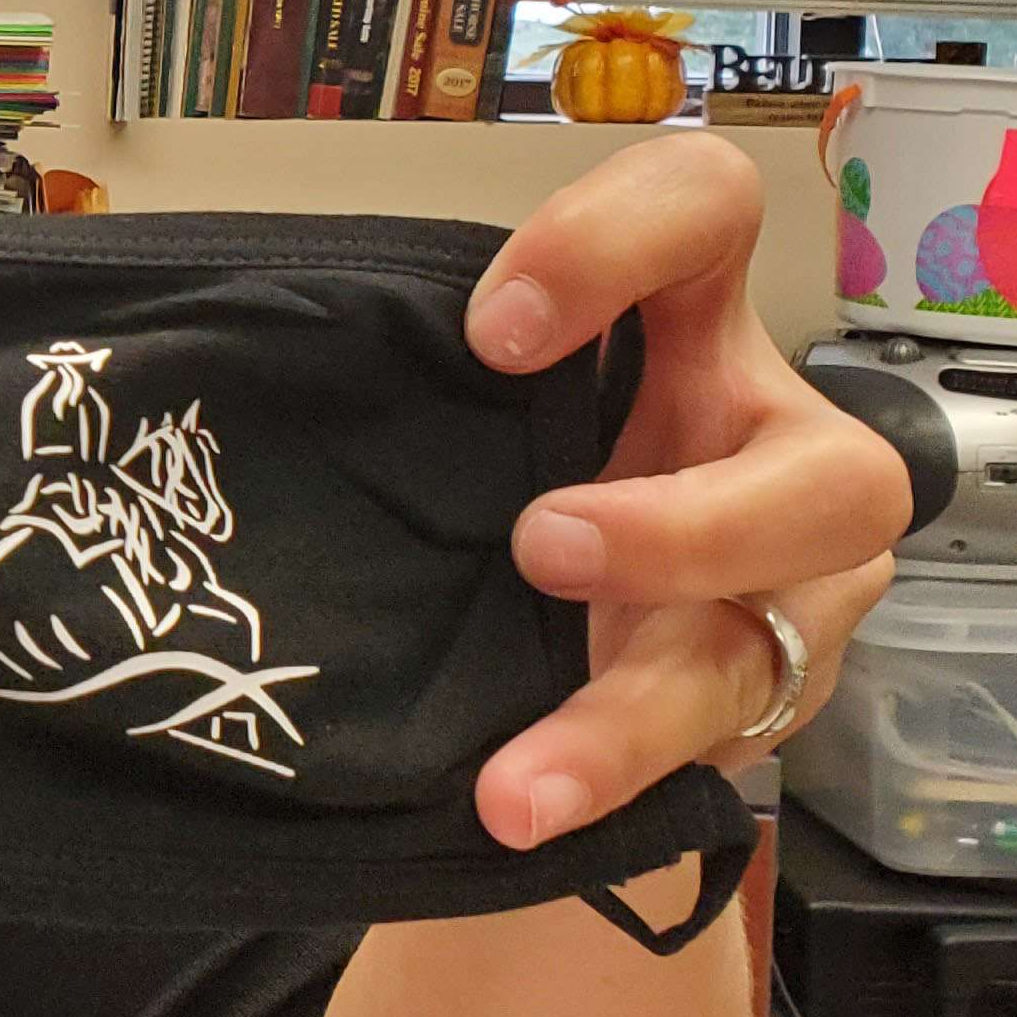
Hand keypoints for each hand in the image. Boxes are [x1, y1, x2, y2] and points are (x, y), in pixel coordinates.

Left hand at [464, 134, 906, 850]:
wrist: (523, 648)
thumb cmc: (492, 471)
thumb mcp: (468, 399)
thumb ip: (412, 370)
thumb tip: (183, 339)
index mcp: (690, 322)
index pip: (706, 210)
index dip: (620, 246)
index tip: (493, 330)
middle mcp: (769, 446)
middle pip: (833, 470)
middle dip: (691, 522)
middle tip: (542, 548)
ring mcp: (789, 585)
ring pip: (778, 638)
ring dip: (641, 699)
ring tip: (522, 772)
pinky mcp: (759, 698)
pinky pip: (703, 746)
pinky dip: (600, 777)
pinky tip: (519, 806)